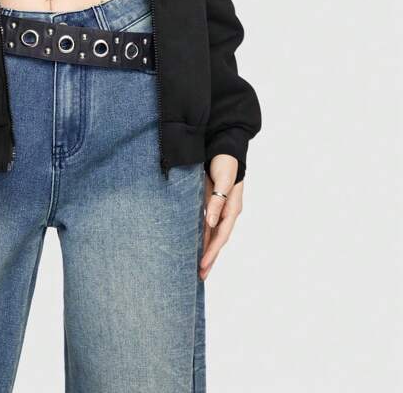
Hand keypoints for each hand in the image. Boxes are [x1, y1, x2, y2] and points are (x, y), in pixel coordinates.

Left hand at [199, 154, 241, 280]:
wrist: (224, 149)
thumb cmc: (226, 164)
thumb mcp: (222, 181)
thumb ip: (217, 201)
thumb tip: (212, 222)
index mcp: (232, 209)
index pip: (221, 235)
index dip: (212, 251)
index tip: (203, 264)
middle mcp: (226, 212)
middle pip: (218, 240)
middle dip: (210, 258)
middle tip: (200, 276)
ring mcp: (219, 208)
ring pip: (212, 234)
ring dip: (205, 249)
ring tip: (197, 266)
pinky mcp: (210, 202)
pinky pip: (206, 224)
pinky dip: (202, 236)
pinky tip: (194, 243)